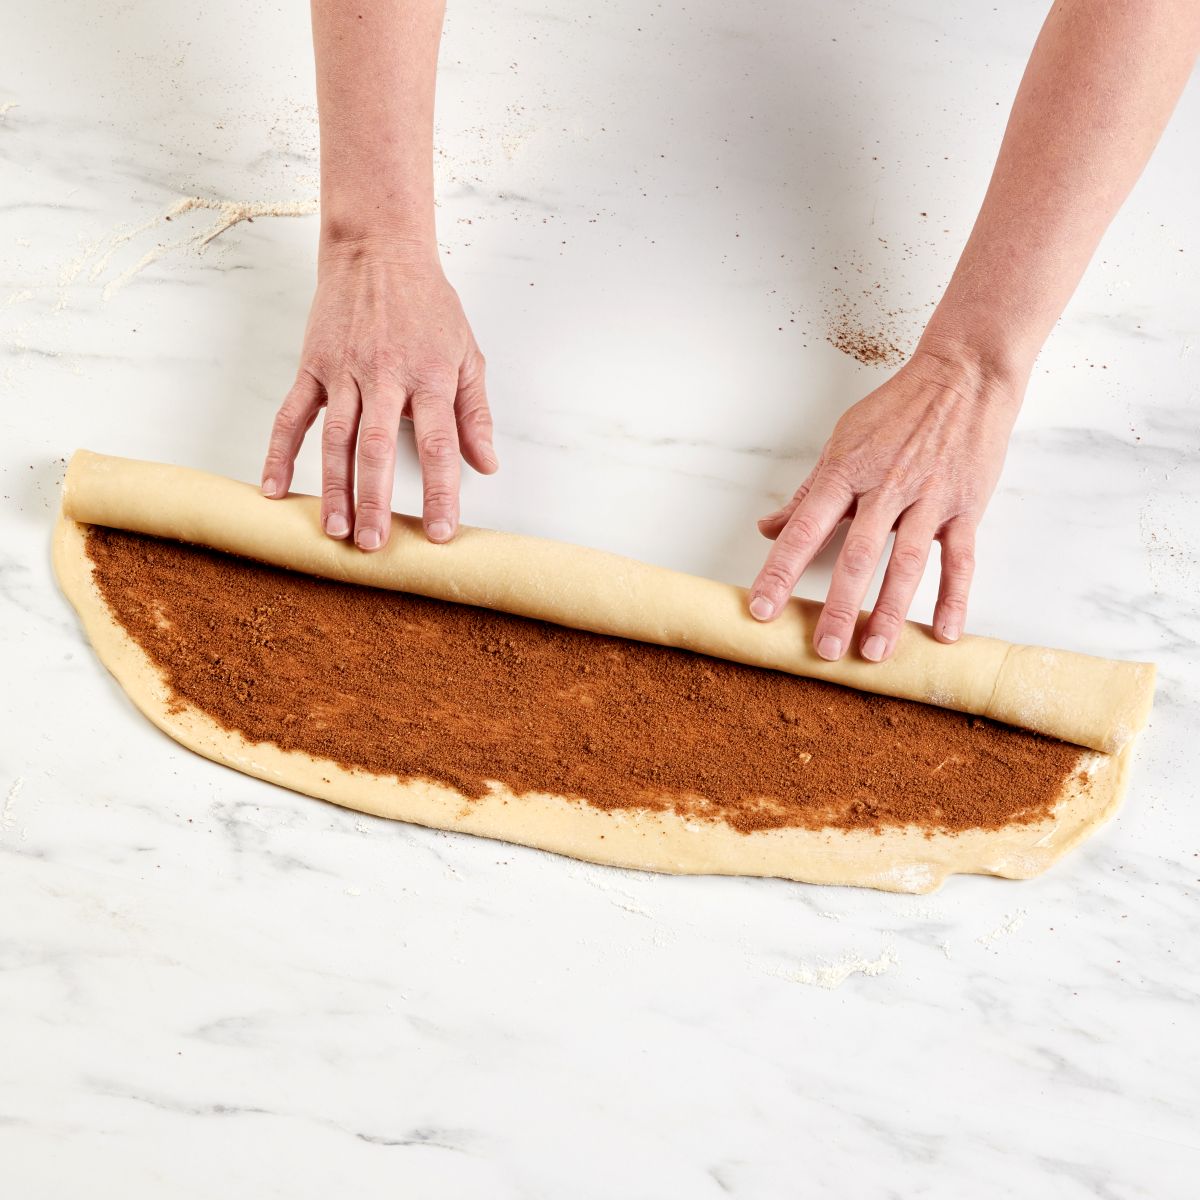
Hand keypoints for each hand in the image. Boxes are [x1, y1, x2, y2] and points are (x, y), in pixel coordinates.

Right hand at [261, 240, 496, 549]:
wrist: (379, 250)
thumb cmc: (428, 305)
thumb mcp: (466, 354)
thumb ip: (474, 412)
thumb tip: (487, 463)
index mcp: (428, 377)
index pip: (438, 445)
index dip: (439, 491)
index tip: (441, 531)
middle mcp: (384, 377)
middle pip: (377, 448)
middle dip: (374, 500)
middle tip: (373, 545)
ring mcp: (344, 372)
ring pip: (335, 439)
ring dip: (333, 487)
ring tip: (334, 530)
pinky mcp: (313, 367)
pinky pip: (293, 415)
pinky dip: (280, 452)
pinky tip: (276, 488)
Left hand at [748, 348, 1022, 661]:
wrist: (964, 374)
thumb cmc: (897, 409)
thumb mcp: (842, 443)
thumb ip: (808, 492)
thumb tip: (768, 528)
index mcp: (846, 472)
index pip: (803, 530)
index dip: (780, 572)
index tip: (761, 609)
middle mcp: (886, 487)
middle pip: (857, 556)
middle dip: (839, 607)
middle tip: (824, 650)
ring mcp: (928, 498)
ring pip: (907, 563)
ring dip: (891, 612)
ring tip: (874, 653)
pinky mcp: (966, 506)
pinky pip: (960, 558)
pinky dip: (954, 597)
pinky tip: (944, 634)